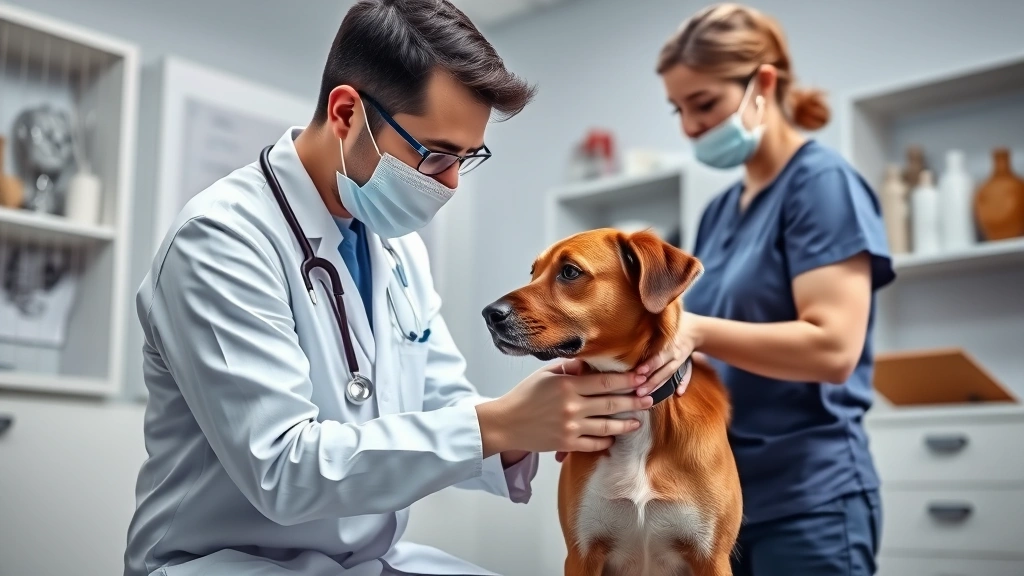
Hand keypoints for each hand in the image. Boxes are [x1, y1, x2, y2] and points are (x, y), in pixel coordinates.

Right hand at [476, 359, 652, 457]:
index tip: (641, 378)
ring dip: (626, 424)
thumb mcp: (545, 374)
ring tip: (638, 421)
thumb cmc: (524, 396)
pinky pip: (594, 443)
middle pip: (612, 403)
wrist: (505, 423)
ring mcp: (571, 427)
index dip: (627, 380)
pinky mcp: (567, 444)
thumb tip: (589, 363)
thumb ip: (568, 368)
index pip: (605, 381)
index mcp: (568, 384)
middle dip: (634, 401)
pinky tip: (613, 436)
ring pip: (607, 426)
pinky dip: (606, 440)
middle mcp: (572, 406)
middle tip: (649, 399)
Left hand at [635, 311, 703, 397]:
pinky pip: (686, 376)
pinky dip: (684, 384)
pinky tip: (679, 393)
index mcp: (668, 344)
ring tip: (644, 396)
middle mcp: (674, 354)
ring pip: (669, 376)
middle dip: (650, 382)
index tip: (638, 372)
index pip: (658, 356)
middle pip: (662, 370)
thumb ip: (648, 324)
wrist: (695, 328)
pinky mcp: (684, 365)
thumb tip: (630, 321)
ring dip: (657, 386)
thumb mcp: (663, 322)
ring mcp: (680, 361)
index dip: (649, 364)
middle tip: (638, 392)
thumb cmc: (671, 323)